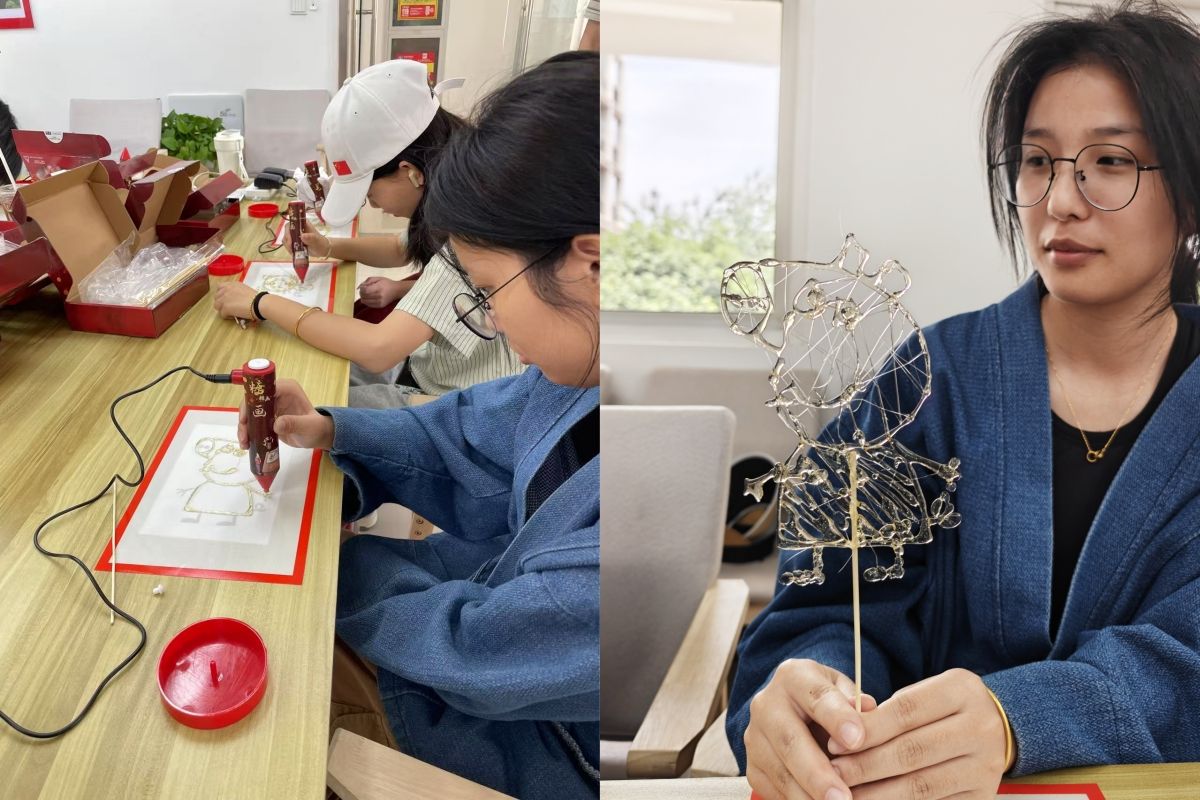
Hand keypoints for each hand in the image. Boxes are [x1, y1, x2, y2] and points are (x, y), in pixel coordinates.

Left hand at [213, 280, 257, 321]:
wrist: (259, 304)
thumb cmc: (257, 298)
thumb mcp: (245, 290)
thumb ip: (236, 292)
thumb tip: (234, 299)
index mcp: (232, 284)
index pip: (220, 288)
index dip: (223, 295)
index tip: (228, 299)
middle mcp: (226, 289)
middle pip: (216, 297)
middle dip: (222, 302)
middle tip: (230, 307)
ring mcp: (224, 298)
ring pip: (217, 306)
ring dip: (223, 309)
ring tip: (231, 312)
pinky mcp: (225, 307)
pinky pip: (222, 314)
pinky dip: (227, 316)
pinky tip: (235, 316)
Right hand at [238, 378, 334, 450]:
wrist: (317, 436)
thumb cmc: (316, 428)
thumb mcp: (308, 426)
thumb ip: (294, 423)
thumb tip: (277, 424)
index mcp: (286, 388)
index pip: (262, 390)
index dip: (250, 402)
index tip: (244, 419)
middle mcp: (275, 394)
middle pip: (251, 402)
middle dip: (244, 419)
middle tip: (243, 436)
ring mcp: (270, 405)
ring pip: (249, 413)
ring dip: (244, 428)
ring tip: (245, 444)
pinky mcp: (267, 417)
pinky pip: (252, 422)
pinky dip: (248, 432)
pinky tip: (247, 444)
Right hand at [284, 218, 332, 258]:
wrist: (322, 249)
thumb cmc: (320, 243)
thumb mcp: (316, 240)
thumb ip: (310, 238)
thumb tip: (302, 236)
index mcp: (302, 223)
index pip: (291, 224)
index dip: (288, 231)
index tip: (290, 241)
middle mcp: (297, 227)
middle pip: (287, 232)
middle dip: (288, 241)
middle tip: (292, 249)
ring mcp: (294, 234)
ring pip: (286, 239)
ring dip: (288, 246)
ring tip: (295, 252)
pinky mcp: (293, 241)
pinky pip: (287, 244)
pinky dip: (290, 249)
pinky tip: (295, 253)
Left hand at [358, 276, 413, 306]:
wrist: (397, 290)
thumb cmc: (387, 283)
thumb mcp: (378, 278)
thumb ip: (368, 281)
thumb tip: (359, 287)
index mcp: (379, 288)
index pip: (365, 291)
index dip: (361, 289)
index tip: (363, 286)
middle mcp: (379, 296)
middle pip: (364, 296)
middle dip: (361, 293)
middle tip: (364, 290)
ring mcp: (380, 302)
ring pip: (365, 302)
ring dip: (363, 297)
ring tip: (367, 294)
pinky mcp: (380, 306)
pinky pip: (369, 305)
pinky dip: (367, 301)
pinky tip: (370, 298)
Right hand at [745, 659, 876, 799]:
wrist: (795, 711)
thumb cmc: (828, 702)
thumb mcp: (844, 691)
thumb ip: (856, 702)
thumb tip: (869, 709)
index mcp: (794, 677)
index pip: (817, 696)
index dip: (837, 717)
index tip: (857, 739)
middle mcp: (767, 704)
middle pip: (790, 740)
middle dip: (818, 773)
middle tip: (842, 797)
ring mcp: (756, 736)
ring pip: (780, 771)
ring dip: (808, 796)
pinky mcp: (753, 765)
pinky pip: (773, 789)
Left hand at [828, 668, 1008, 798]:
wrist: (998, 728)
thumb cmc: (942, 708)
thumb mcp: (924, 693)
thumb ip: (889, 711)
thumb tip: (842, 738)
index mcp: (961, 691)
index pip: (906, 711)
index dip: (868, 730)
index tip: (834, 744)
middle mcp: (979, 728)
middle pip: (912, 751)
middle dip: (866, 765)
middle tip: (833, 774)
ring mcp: (985, 767)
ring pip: (922, 786)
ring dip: (878, 794)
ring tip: (848, 794)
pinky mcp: (983, 796)